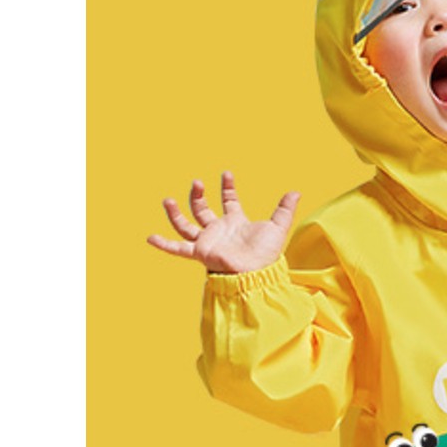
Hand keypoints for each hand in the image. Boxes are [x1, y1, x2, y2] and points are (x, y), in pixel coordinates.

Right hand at [147, 171, 299, 273]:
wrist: (256, 273)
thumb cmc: (267, 254)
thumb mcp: (277, 227)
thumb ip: (284, 209)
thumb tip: (296, 192)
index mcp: (236, 222)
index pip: (229, 201)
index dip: (227, 187)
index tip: (227, 174)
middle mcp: (219, 231)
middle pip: (203, 210)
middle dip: (198, 196)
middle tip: (198, 183)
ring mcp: (208, 242)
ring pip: (186, 225)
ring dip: (176, 213)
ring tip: (166, 200)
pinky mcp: (200, 253)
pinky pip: (178, 248)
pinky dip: (164, 244)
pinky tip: (149, 238)